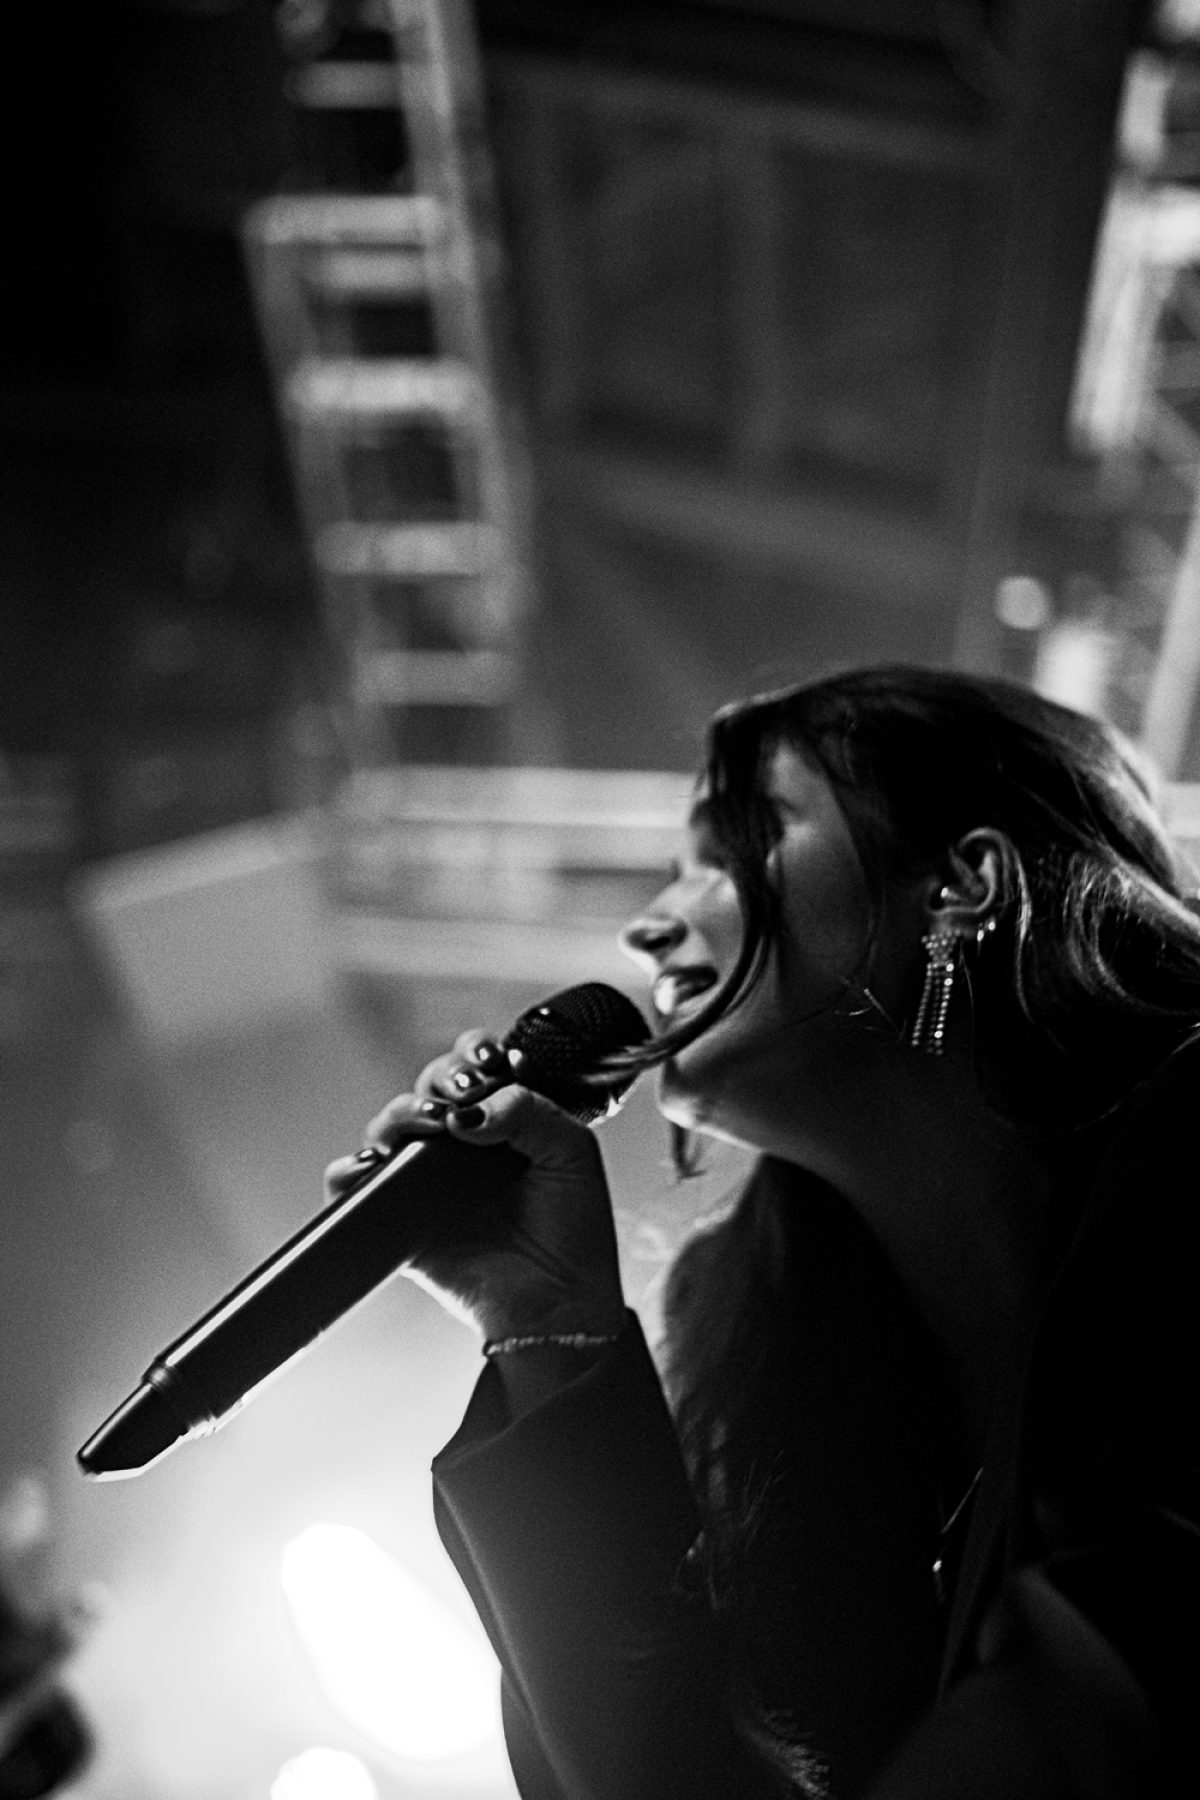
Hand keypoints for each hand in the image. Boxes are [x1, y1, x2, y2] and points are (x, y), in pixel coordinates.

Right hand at [324, 1030, 626, 1343]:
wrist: (561, 1303)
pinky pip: (352, 1188)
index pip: (474, 1064)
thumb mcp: (570, 1151)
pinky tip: (373, 1165)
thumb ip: (527, 1110)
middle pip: (428, 1087)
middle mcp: (460, 1145)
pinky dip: (348, 1172)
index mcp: (503, 1119)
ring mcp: (426, 1181)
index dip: (474, 1051)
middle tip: (464, 1091)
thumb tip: (468, 1109)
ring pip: (388, 1127)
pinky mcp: (399, 1220)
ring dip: (401, 1113)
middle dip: (441, 1076)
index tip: (490, 1060)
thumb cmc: (573, 1228)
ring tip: (432, 1122)